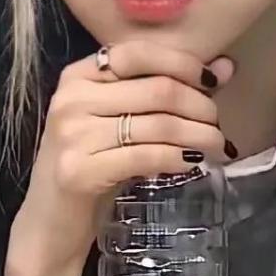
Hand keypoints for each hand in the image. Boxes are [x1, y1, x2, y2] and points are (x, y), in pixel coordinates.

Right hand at [7, 40, 235, 275]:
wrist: (50, 223)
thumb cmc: (92, 164)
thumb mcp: (121, 121)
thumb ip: (166, 89)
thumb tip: (226, 66)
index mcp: (78, 75)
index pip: (139, 53)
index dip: (183, 64)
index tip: (213, 82)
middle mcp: (71, 98)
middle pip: (157, 89)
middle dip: (200, 106)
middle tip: (219, 125)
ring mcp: (72, 134)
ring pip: (158, 124)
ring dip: (198, 134)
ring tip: (218, 145)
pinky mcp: (79, 170)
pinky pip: (146, 156)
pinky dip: (178, 157)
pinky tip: (194, 162)